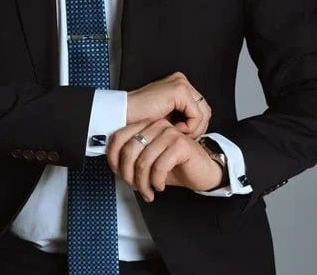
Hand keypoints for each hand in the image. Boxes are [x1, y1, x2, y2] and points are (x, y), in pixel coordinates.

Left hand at [107, 118, 223, 201]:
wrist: (202, 172)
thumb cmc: (175, 167)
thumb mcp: (149, 162)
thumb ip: (133, 159)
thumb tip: (116, 168)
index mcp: (145, 125)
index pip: (118, 138)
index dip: (113, 159)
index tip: (119, 175)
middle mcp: (156, 125)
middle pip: (129, 151)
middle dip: (129, 175)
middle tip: (136, 187)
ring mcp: (169, 133)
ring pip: (143, 161)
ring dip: (143, 183)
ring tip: (148, 192)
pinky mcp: (180, 144)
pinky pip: (159, 166)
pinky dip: (156, 181)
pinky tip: (160, 186)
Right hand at [126, 72, 210, 137]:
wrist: (125, 114)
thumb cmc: (142, 119)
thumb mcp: (168, 117)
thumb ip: (183, 116)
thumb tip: (202, 127)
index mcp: (179, 85)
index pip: (201, 108)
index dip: (195, 126)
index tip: (181, 134)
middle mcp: (181, 80)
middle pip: (205, 110)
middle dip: (196, 128)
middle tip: (180, 136)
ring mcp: (181, 83)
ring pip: (203, 113)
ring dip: (192, 129)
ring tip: (175, 132)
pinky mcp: (179, 90)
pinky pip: (196, 115)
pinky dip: (189, 127)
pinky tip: (173, 128)